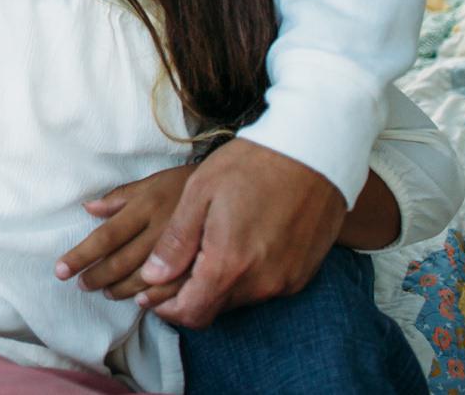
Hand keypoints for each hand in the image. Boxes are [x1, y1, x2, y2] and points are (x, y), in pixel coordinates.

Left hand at [56, 163, 195, 302]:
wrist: (248, 182)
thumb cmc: (196, 180)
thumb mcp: (156, 180)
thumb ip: (123, 196)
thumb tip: (89, 209)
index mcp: (149, 206)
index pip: (107, 236)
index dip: (82, 255)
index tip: (61, 270)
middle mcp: (164, 229)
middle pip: (123, 261)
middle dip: (98, 276)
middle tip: (82, 285)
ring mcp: (187, 250)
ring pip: (147, 280)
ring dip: (123, 289)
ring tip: (106, 293)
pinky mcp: (208, 266)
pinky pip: (177, 290)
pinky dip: (156, 299)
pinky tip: (142, 302)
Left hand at [138, 138, 345, 327]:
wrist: (312, 152)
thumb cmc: (251, 165)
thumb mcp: (200, 193)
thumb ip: (176, 241)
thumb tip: (151, 276)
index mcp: (230, 264)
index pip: (192, 313)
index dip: (167, 308)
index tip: (151, 292)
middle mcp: (261, 283)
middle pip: (214, 308)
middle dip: (189, 295)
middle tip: (175, 267)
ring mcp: (285, 281)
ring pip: (239, 298)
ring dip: (218, 284)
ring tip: (206, 250)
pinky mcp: (302, 274)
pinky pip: (264, 288)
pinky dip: (245, 276)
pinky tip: (239, 246)